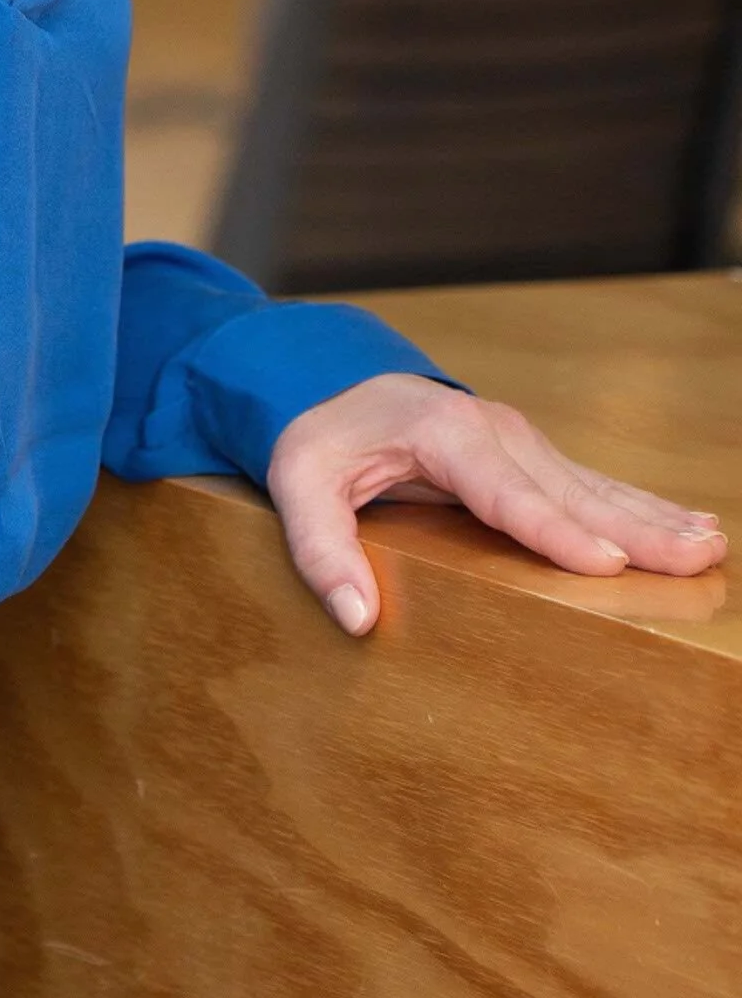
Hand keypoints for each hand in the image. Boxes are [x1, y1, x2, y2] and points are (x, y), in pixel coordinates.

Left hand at [265, 372, 727, 636]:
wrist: (325, 380)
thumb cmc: (315, 437)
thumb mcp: (297, 486)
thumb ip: (321, 551)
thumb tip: (358, 617)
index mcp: (441, 434)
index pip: (505, 492)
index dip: (554, 530)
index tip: (605, 562)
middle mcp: (492, 429)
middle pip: (569, 490)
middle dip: (635, 526)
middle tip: (696, 557)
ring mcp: (517, 437)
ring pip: (593, 485)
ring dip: (653, 517)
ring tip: (711, 544)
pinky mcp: (527, 453)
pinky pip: (588, 484)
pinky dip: (640, 506)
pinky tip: (686, 525)